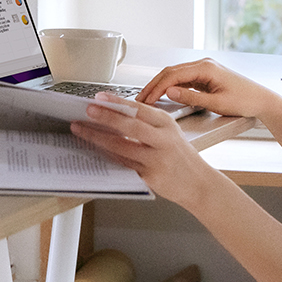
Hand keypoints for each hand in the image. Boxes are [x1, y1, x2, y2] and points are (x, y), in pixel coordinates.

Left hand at [71, 93, 221, 208]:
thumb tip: (113, 113)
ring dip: (98, 138)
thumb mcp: (170, 133)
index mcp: (167, 124)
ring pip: (121, 146)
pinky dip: (107, 155)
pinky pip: (123, 164)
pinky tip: (95, 149)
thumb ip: (146, 123)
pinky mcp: (150, 177)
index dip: (117, 102)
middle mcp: (163, 140)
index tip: (99, 97)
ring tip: (82, 130)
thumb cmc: (181, 156)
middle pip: (129, 125)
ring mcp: (156, 159)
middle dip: (105, 117)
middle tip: (87, 111)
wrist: (199, 184)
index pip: (139, 108)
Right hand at [134, 59, 281, 120]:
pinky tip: (162, 94)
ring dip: (160, 85)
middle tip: (140, 99)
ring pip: (174, 75)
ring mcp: (204, 70)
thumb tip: (170, 92)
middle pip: (170, 72)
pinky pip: (182, 79)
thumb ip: (191, 97)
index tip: (147, 99)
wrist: (262, 101)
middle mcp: (203, 65)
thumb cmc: (245, 101)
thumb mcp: (217, 103)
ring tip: (147, 97)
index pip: (173, 75)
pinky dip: (170, 87)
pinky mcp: (205, 76)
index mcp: (206, 68)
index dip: (157, 88)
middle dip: (153, 85)